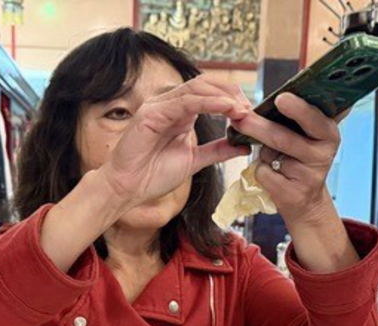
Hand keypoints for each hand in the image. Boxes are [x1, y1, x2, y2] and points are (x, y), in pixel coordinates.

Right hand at [96, 76, 251, 209]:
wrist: (127, 189)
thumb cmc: (152, 175)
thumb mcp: (194, 160)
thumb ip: (217, 150)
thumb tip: (242, 145)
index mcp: (180, 112)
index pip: (209, 92)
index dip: (232, 98)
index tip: (250, 114)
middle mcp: (170, 104)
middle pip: (206, 84)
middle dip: (231, 93)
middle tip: (249, 109)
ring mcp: (160, 106)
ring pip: (197, 88)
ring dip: (223, 96)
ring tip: (241, 109)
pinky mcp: (152, 113)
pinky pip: (186, 101)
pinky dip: (209, 103)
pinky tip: (226, 109)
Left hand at [228, 94, 340, 224]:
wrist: (306, 199)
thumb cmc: (302, 158)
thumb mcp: (312, 136)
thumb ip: (307, 114)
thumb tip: (306, 86)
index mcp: (329, 134)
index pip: (315, 118)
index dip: (298, 109)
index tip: (281, 98)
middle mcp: (322, 155)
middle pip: (285, 137)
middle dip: (260, 126)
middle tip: (242, 118)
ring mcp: (308, 177)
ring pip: (271, 155)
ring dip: (257, 147)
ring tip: (248, 136)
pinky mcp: (292, 194)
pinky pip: (265, 174)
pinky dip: (260, 170)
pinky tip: (270, 172)